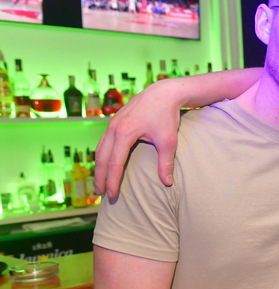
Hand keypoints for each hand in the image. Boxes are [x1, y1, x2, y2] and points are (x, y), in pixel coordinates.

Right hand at [95, 80, 182, 197]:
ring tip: (100, 183)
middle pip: (102, 158)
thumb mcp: (168, 140)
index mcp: (124, 133)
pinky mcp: (116, 121)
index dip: (113, 181)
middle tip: (101, 195)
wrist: (164, 93)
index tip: (112, 195)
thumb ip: (166, 162)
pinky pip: (104, 142)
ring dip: (99, 167)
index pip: (115, 163)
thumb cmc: (167, 116)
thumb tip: (167, 183)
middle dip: (100, 177)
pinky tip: (105, 164)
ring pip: (100, 149)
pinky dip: (102, 155)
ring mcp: (113, 123)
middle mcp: (114, 128)